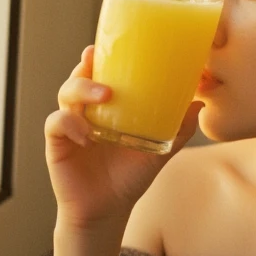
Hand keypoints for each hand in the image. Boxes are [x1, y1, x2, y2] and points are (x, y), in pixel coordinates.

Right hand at [44, 46, 201, 231]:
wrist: (108, 211)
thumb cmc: (130, 176)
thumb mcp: (159, 151)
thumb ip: (178, 129)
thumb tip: (199, 103)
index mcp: (107, 106)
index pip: (101, 71)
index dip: (102, 55)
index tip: (109, 44)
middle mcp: (86, 110)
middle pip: (80, 75)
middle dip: (88, 64)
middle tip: (98, 58)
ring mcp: (70, 125)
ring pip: (66, 93)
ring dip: (82, 88)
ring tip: (104, 95)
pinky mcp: (57, 143)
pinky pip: (56, 124)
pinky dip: (69, 124)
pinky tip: (85, 136)